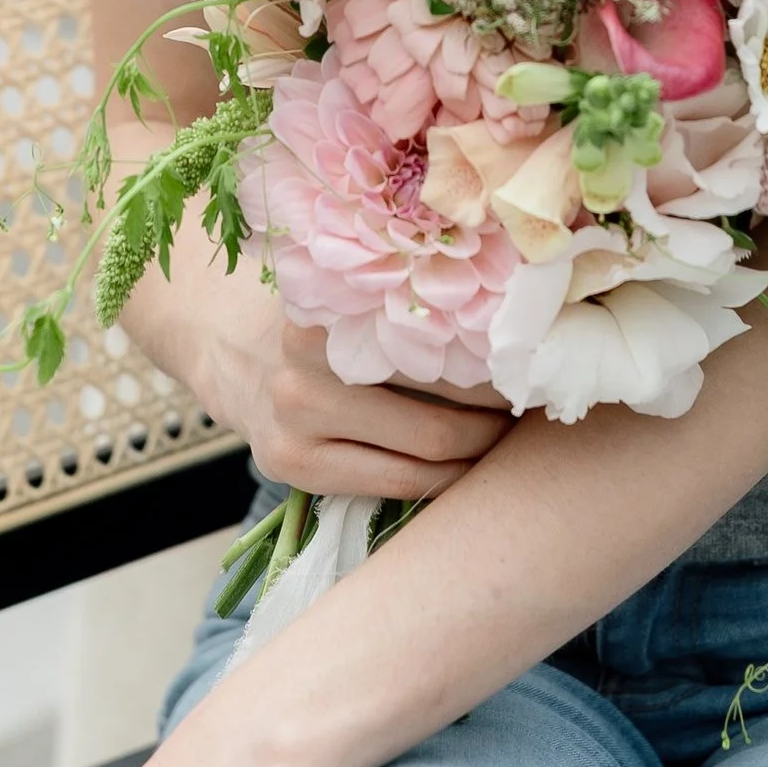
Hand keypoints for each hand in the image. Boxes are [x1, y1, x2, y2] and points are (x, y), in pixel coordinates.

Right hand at [235, 314, 513, 499]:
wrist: (228, 343)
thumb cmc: (320, 309)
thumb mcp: (356, 283)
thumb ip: (412, 297)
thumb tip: (519, 314)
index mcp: (335, 304)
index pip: (443, 339)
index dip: (501, 356)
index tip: (539, 360)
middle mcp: (310, 363)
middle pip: (442, 401)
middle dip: (501, 409)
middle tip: (536, 402)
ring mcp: (298, 420)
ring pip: (425, 452)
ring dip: (480, 448)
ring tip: (512, 433)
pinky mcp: (293, 467)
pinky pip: (393, 483)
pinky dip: (442, 477)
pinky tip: (468, 463)